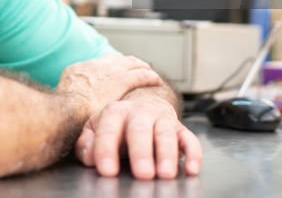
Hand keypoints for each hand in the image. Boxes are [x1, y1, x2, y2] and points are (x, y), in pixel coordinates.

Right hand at [57, 55, 161, 118]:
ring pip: (130, 63)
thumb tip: (72, 113)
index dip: (109, 67)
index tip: (115, 71)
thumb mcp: (61, 104)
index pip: (96, 65)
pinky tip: (155, 80)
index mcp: (76, 70)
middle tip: (138, 67)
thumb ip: (70, 103)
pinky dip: (148, 76)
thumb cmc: (62, 115)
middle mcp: (92, 66)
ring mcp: (107, 71)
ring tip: (149, 72)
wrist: (68, 110)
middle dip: (127, 63)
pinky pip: (140, 74)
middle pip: (114, 60)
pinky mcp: (121, 80)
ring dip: (140, 67)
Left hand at [74, 95, 202, 179]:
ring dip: (167, 154)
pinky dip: (193, 154)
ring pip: (166, 134)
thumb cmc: (117, 126)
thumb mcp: (96, 130)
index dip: (107, 150)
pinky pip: (190, 139)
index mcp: (115, 112)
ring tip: (165, 174)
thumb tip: (88, 158)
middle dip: (141, 152)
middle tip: (142, 174)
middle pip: (140, 130)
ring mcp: (162, 119)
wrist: (143, 108)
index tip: (107, 171)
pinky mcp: (180, 129)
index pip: (109, 129)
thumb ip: (87, 143)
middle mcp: (140, 112)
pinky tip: (191, 169)